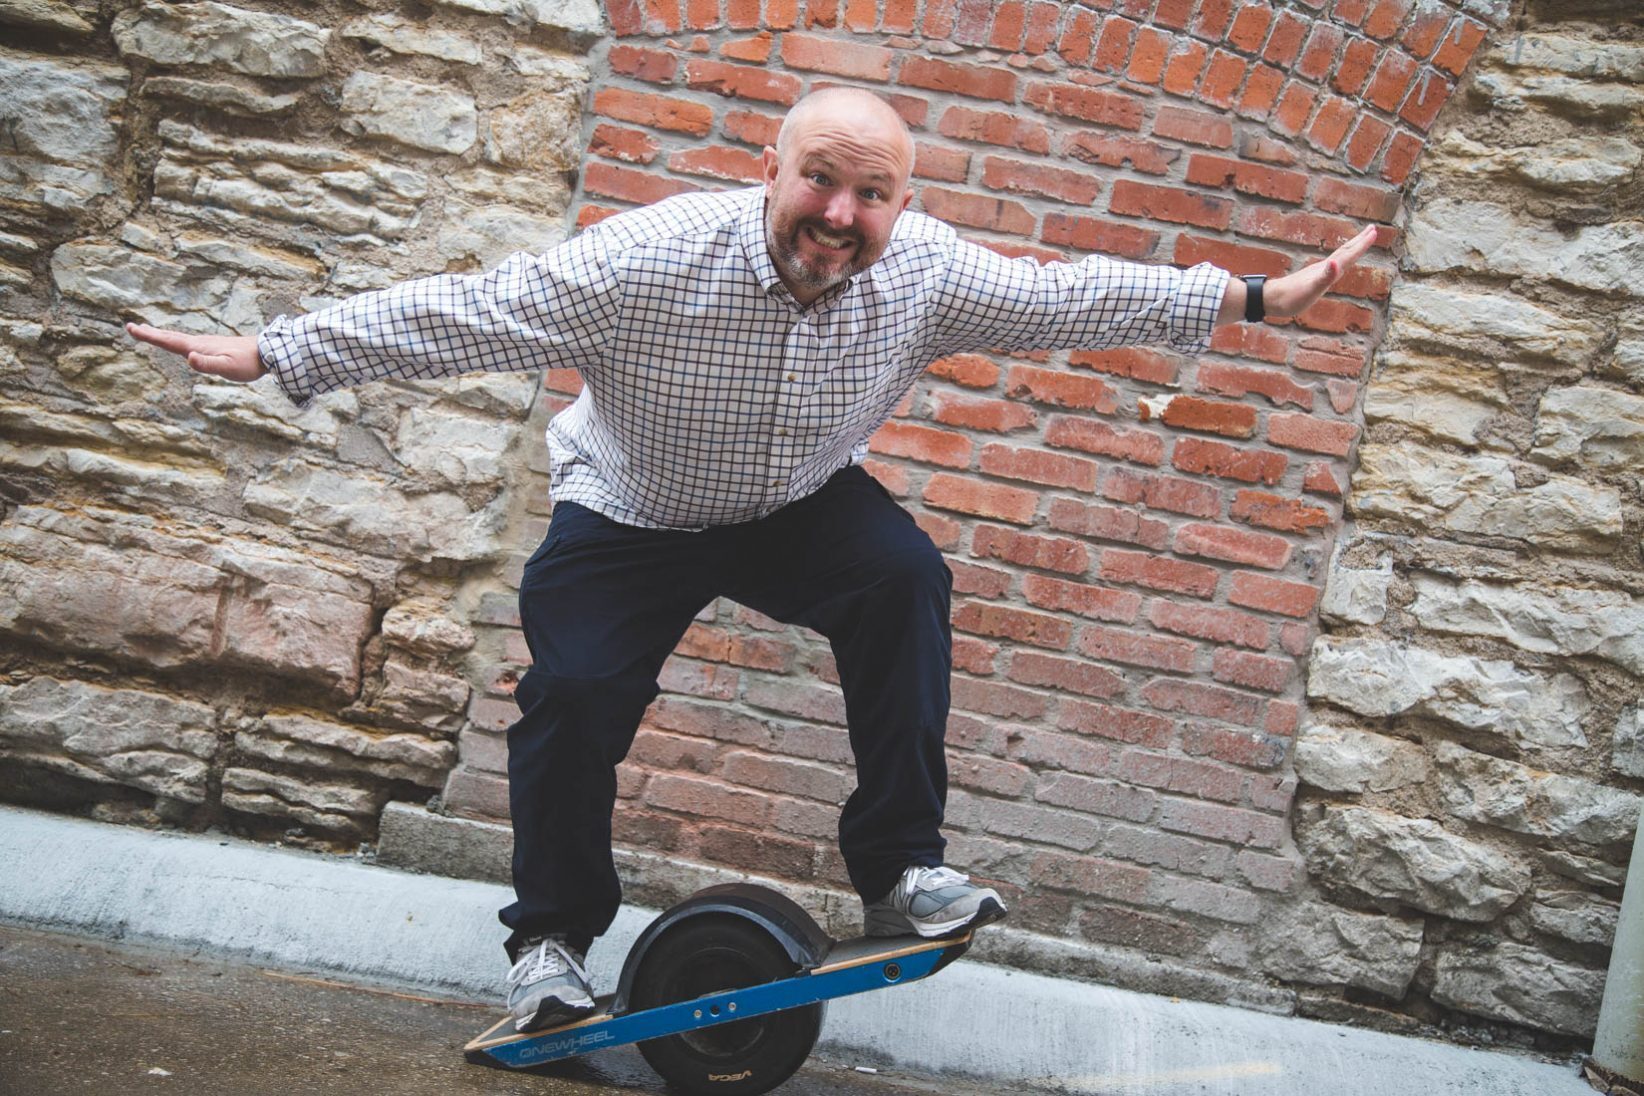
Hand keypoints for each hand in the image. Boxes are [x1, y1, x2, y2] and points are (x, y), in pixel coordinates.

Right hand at [125, 322, 266, 381]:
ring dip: (162, 335)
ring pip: (179, 338)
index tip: (131, 328)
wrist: (268, 353)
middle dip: (150, 333)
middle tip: (131, 327)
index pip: (169, 341)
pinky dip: (177, 340)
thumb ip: (208, 365)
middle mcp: (200, 343)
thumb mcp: (228, 368)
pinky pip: (189, 342)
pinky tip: (181, 345)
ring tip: (149, 332)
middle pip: (170, 337)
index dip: (149, 336)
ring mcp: (207, 344)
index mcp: (199, 348)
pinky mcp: (214, 347)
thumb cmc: (248, 364)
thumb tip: (188, 358)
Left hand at [1263, 225, 1379, 318]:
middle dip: (1359, 241)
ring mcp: (1317, 272)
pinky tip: (1336, 264)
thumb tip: (1335, 263)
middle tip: (1372, 229)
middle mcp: (1323, 268)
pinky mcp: (1311, 278)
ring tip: (1359, 243)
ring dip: (1350, 249)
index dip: (1362, 245)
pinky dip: (1338, 262)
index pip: (1348, 254)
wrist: (1270, 299)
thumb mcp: (1310, 290)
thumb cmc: (1290, 298)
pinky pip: (1330, 267)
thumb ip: (1324, 277)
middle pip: (1344, 251)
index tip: (1374, 231)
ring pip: (1338, 257)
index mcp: (1326, 269)